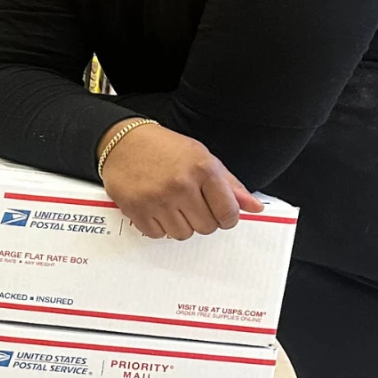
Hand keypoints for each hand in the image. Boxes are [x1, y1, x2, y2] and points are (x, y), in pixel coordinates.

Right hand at [99, 120, 263, 239]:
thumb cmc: (165, 149)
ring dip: (181, 225)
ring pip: (183, 234)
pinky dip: (159, 227)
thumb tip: (255, 207)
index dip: (227, 218)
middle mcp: (181, 184)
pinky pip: (158, 235)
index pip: (228, 212)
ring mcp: (158, 198)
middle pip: (207, 227)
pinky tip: (156, 209)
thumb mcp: (202, 158)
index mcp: (203, 169)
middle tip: (192, 204)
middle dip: (203, 220)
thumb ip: (229, 185)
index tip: (221, 214)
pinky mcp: (137, 209)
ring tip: (172, 205)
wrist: (123, 142)